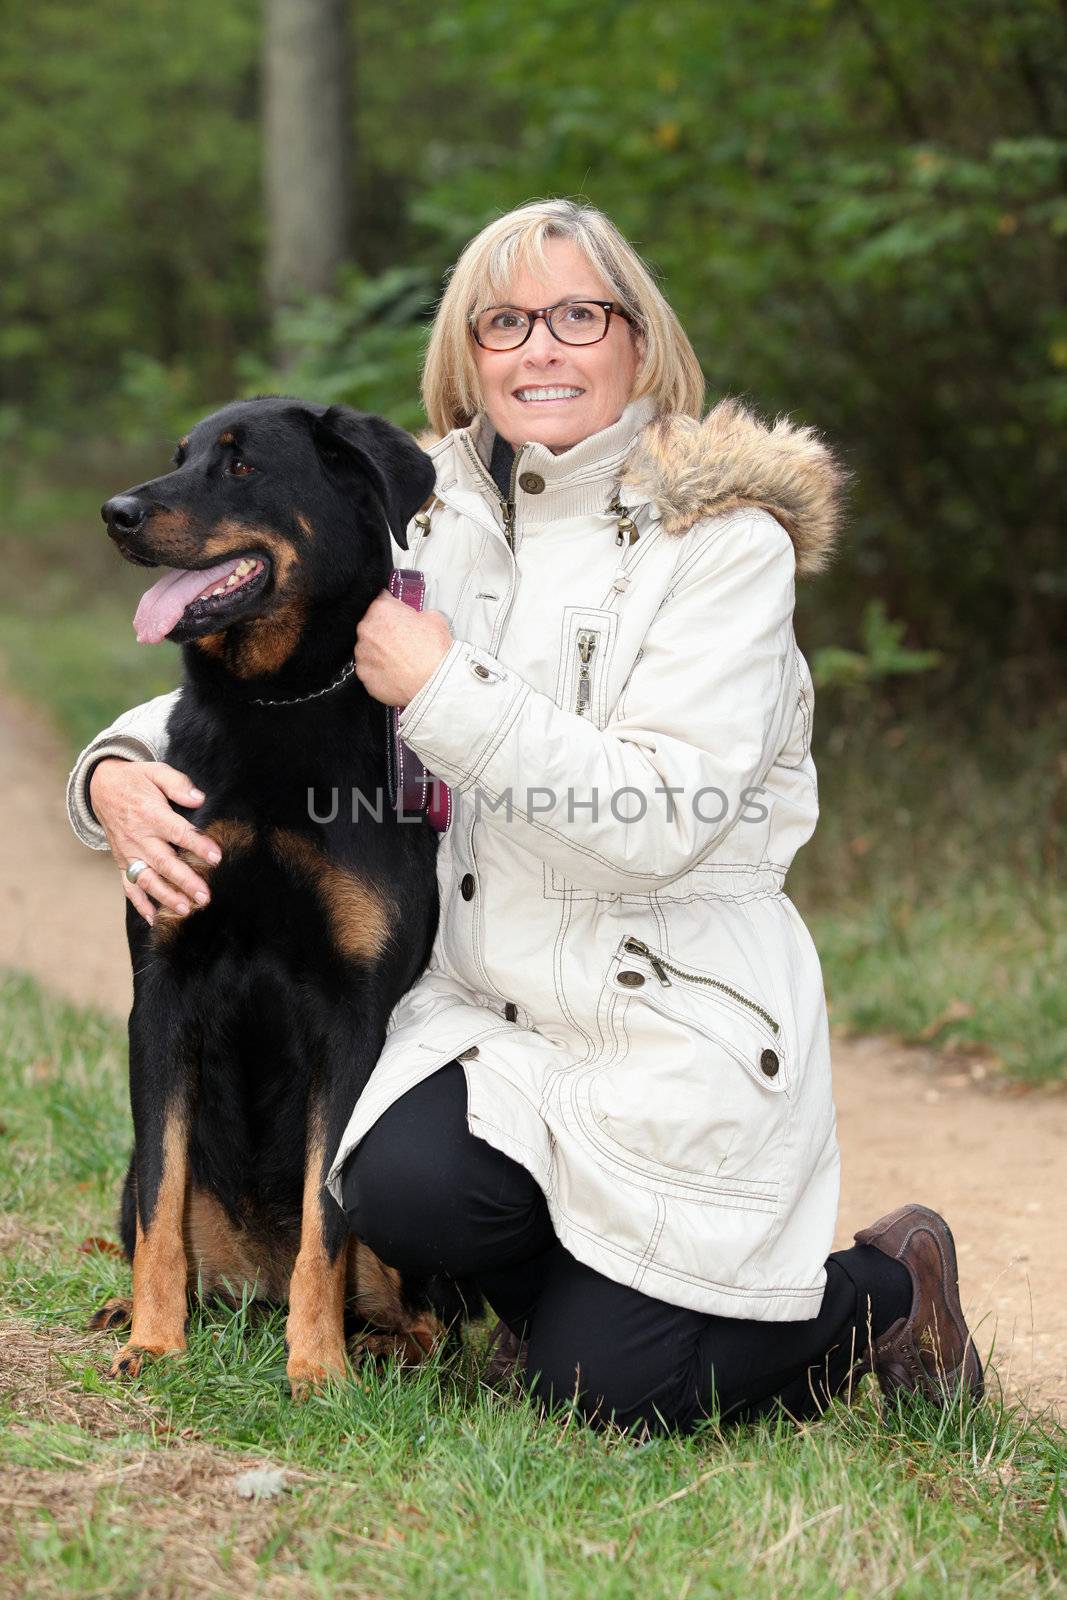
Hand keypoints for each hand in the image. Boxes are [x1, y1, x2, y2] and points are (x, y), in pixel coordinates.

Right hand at [89, 758, 221, 925]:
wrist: (102, 787)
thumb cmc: (137, 780)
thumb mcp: (156, 771)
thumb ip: (178, 784)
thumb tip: (199, 799)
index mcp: (150, 814)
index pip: (178, 832)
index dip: (198, 845)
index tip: (216, 857)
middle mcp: (138, 837)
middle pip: (164, 862)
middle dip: (184, 881)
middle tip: (205, 896)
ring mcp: (128, 853)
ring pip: (147, 879)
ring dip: (166, 896)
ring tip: (186, 910)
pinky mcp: (121, 862)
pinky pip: (128, 886)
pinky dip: (140, 904)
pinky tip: (154, 919)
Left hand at [353, 590, 453, 706]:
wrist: (434, 682)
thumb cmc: (434, 651)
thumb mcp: (434, 618)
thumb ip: (418, 614)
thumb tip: (417, 619)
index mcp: (381, 610)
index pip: (382, 602)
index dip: (393, 610)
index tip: (398, 617)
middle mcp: (366, 630)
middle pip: (372, 625)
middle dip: (385, 631)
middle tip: (402, 641)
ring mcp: (362, 653)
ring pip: (368, 648)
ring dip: (380, 652)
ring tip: (399, 660)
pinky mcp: (363, 674)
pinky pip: (369, 669)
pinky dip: (379, 670)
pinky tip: (394, 673)